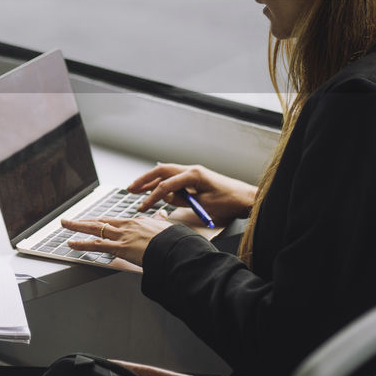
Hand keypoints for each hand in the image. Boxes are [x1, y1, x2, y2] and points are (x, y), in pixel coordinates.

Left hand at [63, 215, 175, 266]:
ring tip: (65, 224)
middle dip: (83, 221)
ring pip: (94, 228)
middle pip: (100, 221)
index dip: (101, 222)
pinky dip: (82, 244)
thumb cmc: (172, 240)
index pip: (113, 221)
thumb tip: (162, 216)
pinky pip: (96, 245)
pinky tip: (71, 243)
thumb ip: (160, 221)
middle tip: (70, 220)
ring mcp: (122, 236)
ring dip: (77, 227)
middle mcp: (126, 226)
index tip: (93, 221)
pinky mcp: (120, 247)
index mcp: (136, 222)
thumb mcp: (166, 228)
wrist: (175, 248)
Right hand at [127, 163, 256, 222]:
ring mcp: (193, 173)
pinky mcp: (195, 178)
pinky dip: (162, 184)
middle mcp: (191, 170)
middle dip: (144, 180)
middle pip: (161, 171)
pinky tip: (155, 190)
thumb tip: (167, 197)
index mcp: (193, 174)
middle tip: (130, 189)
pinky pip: (174, 179)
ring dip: (151, 181)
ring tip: (137, 189)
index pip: (166, 184)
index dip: (152, 196)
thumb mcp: (205, 205)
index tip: (143, 206)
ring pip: (166, 173)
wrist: (246, 198)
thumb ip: (183, 201)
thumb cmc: (229, 201)